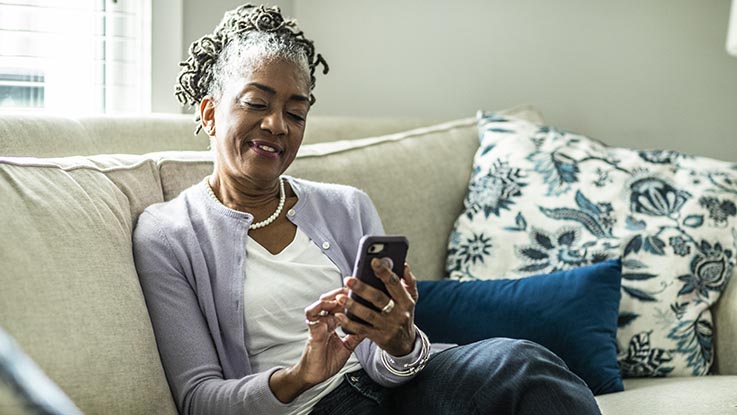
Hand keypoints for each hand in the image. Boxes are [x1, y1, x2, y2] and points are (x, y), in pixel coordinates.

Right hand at [270, 287, 365, 402]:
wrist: (315, 375)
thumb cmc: (327, 362)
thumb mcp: (347, 347)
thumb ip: (356, 336)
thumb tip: (370, 328)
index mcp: (333, 324)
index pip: (341, 306)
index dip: (349, 299)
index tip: (360, 293)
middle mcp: (325, 321)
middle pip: (333, 301)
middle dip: (342, 293)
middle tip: (353, 288)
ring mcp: (318, 324)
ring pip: (322, 303)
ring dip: (331, 297)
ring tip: (341, 294)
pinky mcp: (312, 329)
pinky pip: (311, 314)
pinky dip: (318, 307)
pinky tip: (326, 303)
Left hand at [336, 259, 418, 356]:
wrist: (405, 343)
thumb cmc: (404, 314)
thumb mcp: (411, 298)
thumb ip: (408, 280)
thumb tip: (403, 264)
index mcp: (406, 300)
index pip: (394, 283)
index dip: (384, 271)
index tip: (373, 261)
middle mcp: (398, 313)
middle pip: (379, 298)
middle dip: (362, 288)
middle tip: (348, 280)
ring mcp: (388, 326)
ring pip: (368, 315)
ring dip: (353, 305)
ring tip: (340, 297)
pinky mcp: (379, 337)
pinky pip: (361, 329)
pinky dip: (349, 323)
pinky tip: (339, 315)